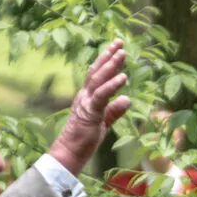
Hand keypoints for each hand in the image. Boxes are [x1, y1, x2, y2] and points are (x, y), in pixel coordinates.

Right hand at [46, 39, 132, 175]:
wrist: (69, 153)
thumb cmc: (84, 140)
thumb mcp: (103, 123)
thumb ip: (114, 111)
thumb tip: (127, 100)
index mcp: (87, 98)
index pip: (97, 75)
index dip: (106, 61)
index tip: (116, 48)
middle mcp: (84, 96)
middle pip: (97, 71)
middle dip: (108, 56)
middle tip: (120, 42)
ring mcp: (85, 103)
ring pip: (98, 79)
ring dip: (111, 65)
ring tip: (122, 54)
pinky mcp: (89, 112)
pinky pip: (101, 96)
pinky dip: (112, 86)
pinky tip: (122, 77)